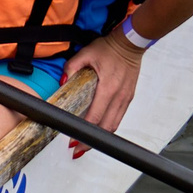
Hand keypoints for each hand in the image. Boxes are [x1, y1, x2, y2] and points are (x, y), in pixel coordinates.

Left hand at [62, 28, 146, 151]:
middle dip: (91, 142)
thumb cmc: (109, 48)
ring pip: (114, 125)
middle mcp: (119, 97)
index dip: (84, 131)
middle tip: (77, 149)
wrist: (130, 44)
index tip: (73, 139)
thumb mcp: (86, 53)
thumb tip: (62, 82)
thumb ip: (71, 67)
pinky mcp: (128, 98)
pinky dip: (109, 127)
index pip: (95, 116)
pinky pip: (119, 118)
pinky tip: (100, 130)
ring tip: (87, 144)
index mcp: (108, 88)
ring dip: (101, 137)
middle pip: (106, 127)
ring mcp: (125, 99)